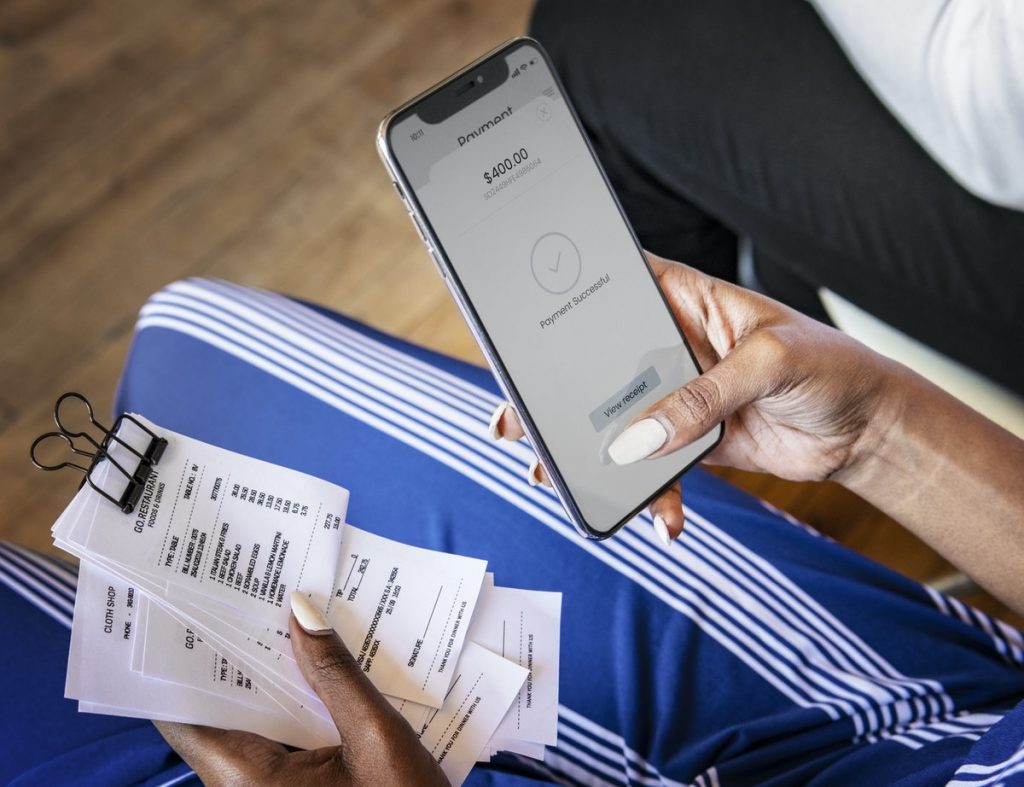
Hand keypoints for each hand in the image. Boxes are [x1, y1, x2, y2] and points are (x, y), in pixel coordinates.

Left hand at [154, 595, 448, 786]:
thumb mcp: (377, 737)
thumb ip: (336, 674)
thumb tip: (302, 613)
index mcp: (247, 782)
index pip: (184, 715)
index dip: (183, 661)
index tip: (195, 610)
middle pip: (220, 713)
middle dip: (242, 657)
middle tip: (258, 601)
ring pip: (249, 728)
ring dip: (271, 683)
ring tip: (292, 626)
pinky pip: (274, 746)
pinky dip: (291, 711)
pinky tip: (318, 675)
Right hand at [491, 253, 896, 542]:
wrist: (869, 430)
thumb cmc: (831, 367)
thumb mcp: (768, 364)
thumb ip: (702, 397)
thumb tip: (638, 440)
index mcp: (685, 300)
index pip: (613, 286)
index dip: (564, 297)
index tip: (519, 325)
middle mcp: (671, 344)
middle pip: (596, 364)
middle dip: (553, 395)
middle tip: (512, 422)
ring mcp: (676, 396)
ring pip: (615, 421)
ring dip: (585, 452)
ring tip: (551, 477)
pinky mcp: (689, 441)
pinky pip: (653, 468)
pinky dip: (650, 495)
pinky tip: (660, 519)